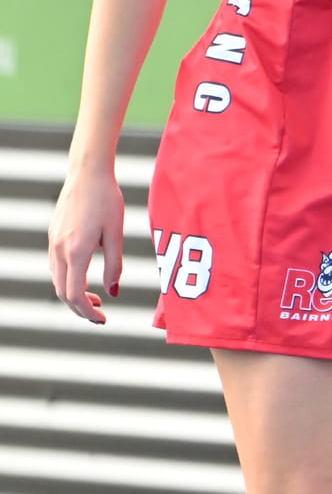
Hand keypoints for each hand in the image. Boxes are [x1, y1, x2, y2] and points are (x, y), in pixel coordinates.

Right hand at [48, 166, 123, 323]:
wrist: (87, 174)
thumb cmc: (107, 201)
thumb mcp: (117, 234)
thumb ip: (114, 264)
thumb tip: (112, 292)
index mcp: (76, 252)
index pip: (75, 295)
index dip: (88, 312)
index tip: (103, 319)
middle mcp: (59, 251)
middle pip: (63, 293)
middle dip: (80, 309)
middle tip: (100, 316)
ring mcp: (53, 243)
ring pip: (57, 281)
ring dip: (74, 295)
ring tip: (96, 298)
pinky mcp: (53, 237)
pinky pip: (56, 267)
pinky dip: (69, 280)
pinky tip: (85, 278)